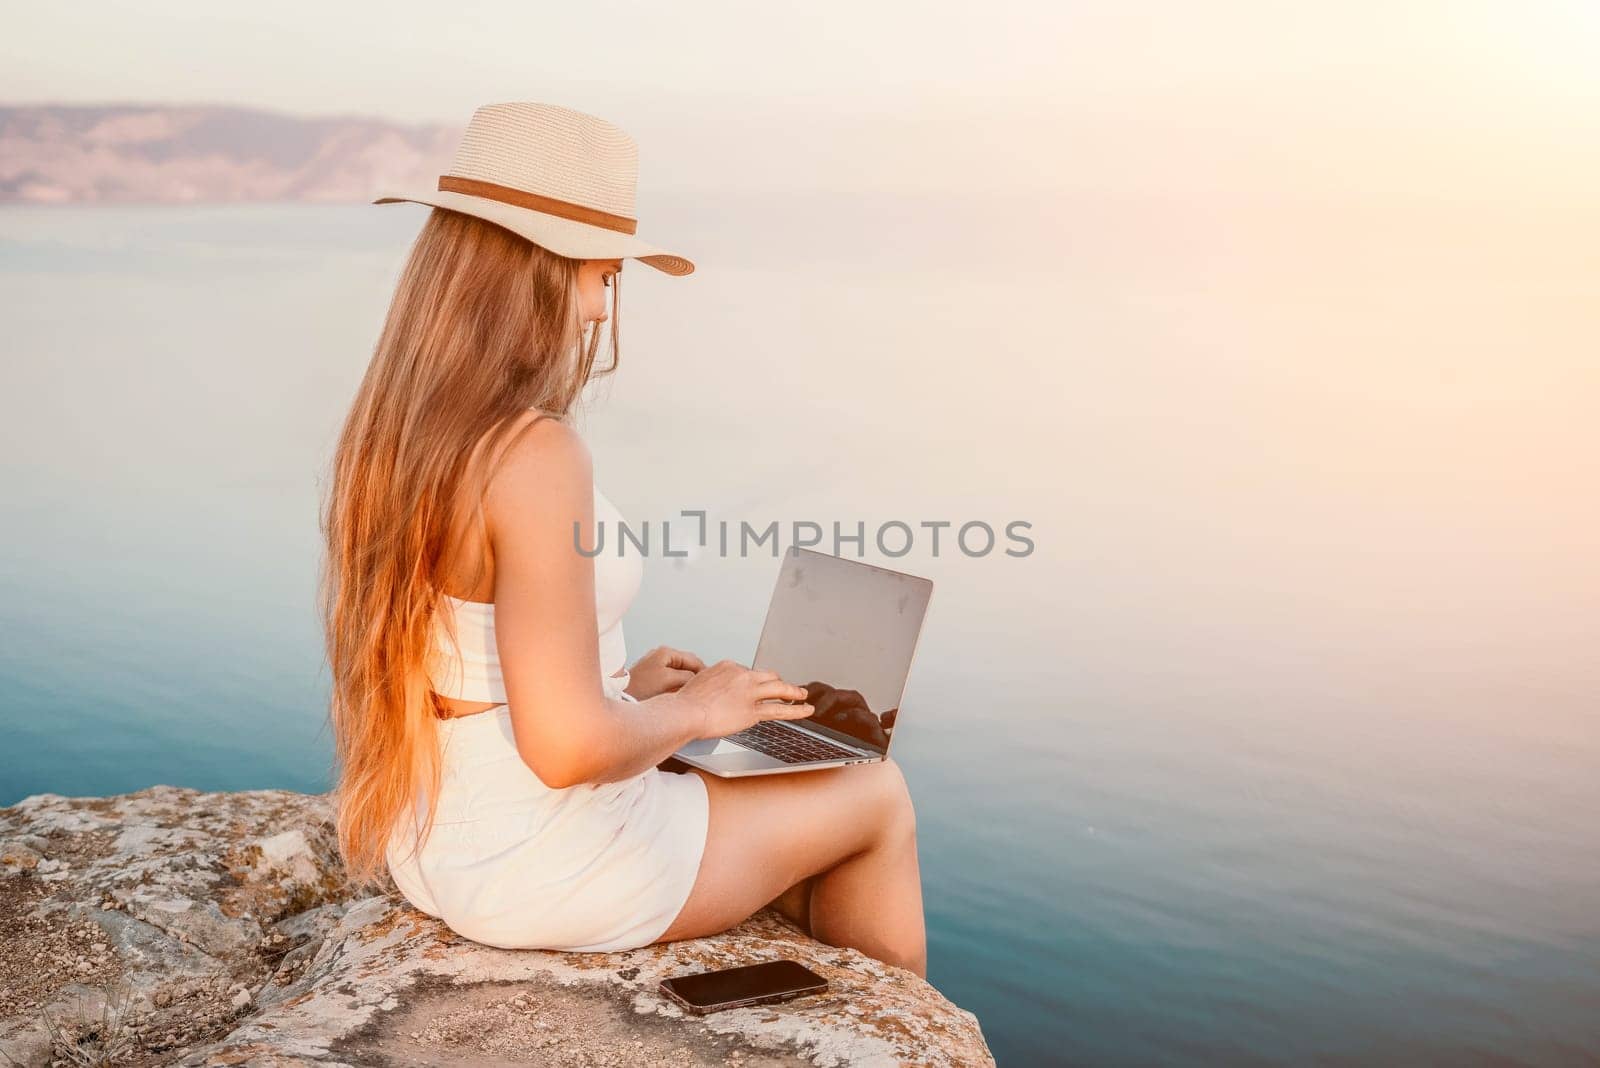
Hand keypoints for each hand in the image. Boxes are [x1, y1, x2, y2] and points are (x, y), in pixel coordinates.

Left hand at [622, 645, 705, 700]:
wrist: (618, 698)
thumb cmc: (640, 689)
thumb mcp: (670, 680)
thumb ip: (689, 677)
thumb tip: (700, 679)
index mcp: (666, 652)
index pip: (695, 660)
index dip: (705, 674)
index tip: (712, 685)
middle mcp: (660, 656)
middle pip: (687, 667)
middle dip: (696, 679)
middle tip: (702, 693)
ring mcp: (654, 667)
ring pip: (679, 675)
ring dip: (686, 685)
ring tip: (689, 697)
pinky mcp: (650, 678)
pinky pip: (670, 681)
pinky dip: (676, 688)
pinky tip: (676, 698)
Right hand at [674, 659, 812, 739]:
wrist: (684, 712)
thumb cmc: (683, 703)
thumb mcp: (695, 683)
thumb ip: (708, 685)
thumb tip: (709, 694)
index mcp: (727, 666)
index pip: (746, 672)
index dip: (751, 681)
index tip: (752, 687)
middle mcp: (741, 676)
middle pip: (766, 676)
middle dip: (775, 682)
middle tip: (783, 687)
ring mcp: (750, 692)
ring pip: (778, 688)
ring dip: (793, 691)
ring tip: (802, 694)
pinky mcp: (753, 711)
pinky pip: (780, 709)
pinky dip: (797, 710)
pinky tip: (806, 709)